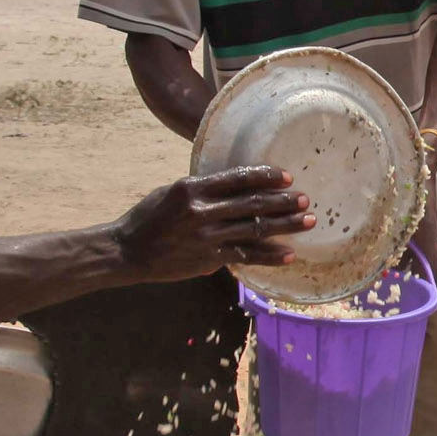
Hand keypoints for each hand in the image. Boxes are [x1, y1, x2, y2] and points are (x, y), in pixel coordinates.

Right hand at [113, 166, 309, 280]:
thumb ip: (203, 191)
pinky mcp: (209, 258)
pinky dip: (270, 255)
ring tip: (309, 221)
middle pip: (253, 203)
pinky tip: (289, 254)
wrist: (127, 251)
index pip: (238, 178)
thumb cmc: (149, 218)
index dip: (266, 176)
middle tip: (306, 199)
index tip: (287, 176)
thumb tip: (236, 189)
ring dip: (286, 225)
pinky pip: (246, 256)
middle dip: (284, 201)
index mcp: (193, 187)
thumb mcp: (172, 192)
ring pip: (255, 229)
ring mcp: (207, 236)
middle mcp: (202, 210)